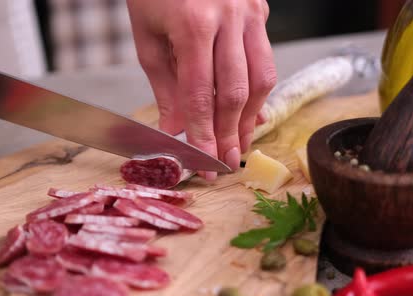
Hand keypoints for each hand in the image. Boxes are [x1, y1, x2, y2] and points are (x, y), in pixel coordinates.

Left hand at [127, 0, 275, 178]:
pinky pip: (264, 59)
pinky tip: (250, 114)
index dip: (203, 134)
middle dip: (229, 133)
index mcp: (195, 25)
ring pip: (261, 78)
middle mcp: (230, 18)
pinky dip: (258, 90)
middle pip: (236, 91)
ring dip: (250, 117)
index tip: (203, 164)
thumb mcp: (148, 38)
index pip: (202, 95)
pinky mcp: (261, 10)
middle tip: (225, 163)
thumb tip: (175, 129)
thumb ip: (166, 86)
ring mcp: (251, 12)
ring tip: (238, 143)